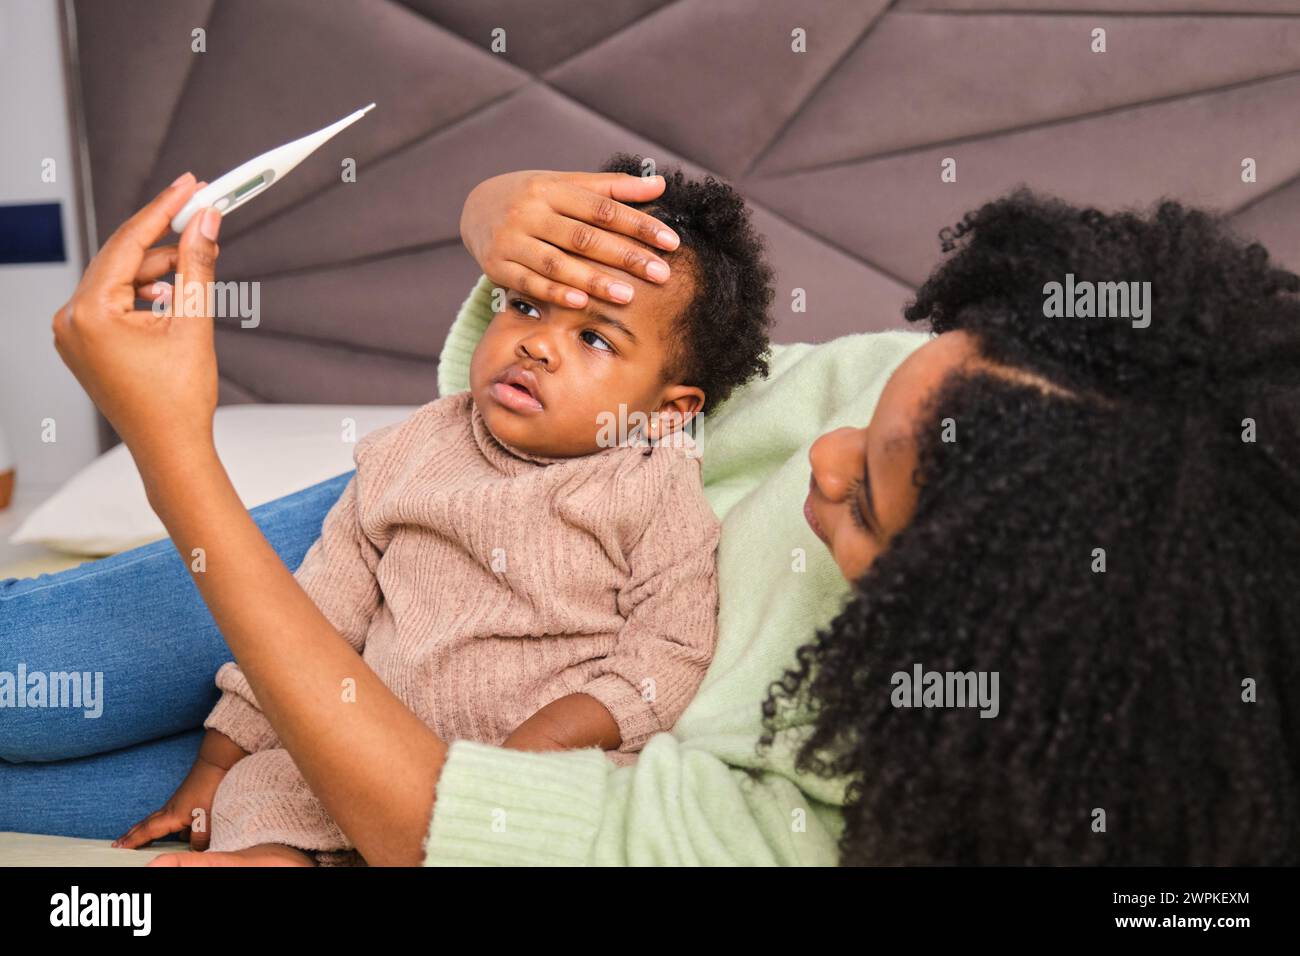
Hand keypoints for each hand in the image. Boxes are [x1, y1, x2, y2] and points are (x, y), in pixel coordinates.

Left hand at [52, 173, 222, 470]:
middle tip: (199, 215)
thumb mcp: (193, 323)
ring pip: (120, 280)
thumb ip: (198, 265)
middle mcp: (69, 319)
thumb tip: (206, 220)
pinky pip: (113, 302)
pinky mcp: (84, 344)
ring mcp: (72, 333)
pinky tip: (171, 300)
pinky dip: (143, 295)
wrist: (170, 449)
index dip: (163, 209)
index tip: (190, 185)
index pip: (128, 243)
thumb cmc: (179, 400)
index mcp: (89, 313)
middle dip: (163, 239)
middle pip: (122, 258)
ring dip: (157, 273)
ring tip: (192, 277)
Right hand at [114, 746, 233, 850]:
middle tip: (118, 843)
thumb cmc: (210, 789)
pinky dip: (167, 825)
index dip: (133, 841)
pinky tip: (181, 834)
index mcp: (171, 815)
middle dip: (132, 834)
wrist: (216, 764)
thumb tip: (194, 849)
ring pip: (158, 819)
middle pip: (146, 824)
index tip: (118, 847)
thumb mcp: (207, 819)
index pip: (147, 831)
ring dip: (146, 829)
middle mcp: (170, 809)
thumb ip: (198, 839)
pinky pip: (172, 816)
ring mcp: (178, 803)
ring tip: (138, 838)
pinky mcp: (188, 799)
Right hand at [460, 169, 680, 308]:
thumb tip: (660, 184)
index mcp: (551, 189)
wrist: (475, 207)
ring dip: (593, 280)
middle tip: (660, 273)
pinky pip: (529, 282)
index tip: (670, 241)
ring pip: (557, 263)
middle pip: (583, 237)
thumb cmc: (533, 197)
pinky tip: (581, 303)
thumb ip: (612, 188)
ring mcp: (511, 240)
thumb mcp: (567, 184)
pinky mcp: (496, 266)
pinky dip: (555, 293)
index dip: (638, 224)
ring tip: (627, 296)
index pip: (602, 208)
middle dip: (625, 256)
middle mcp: (529, 212)